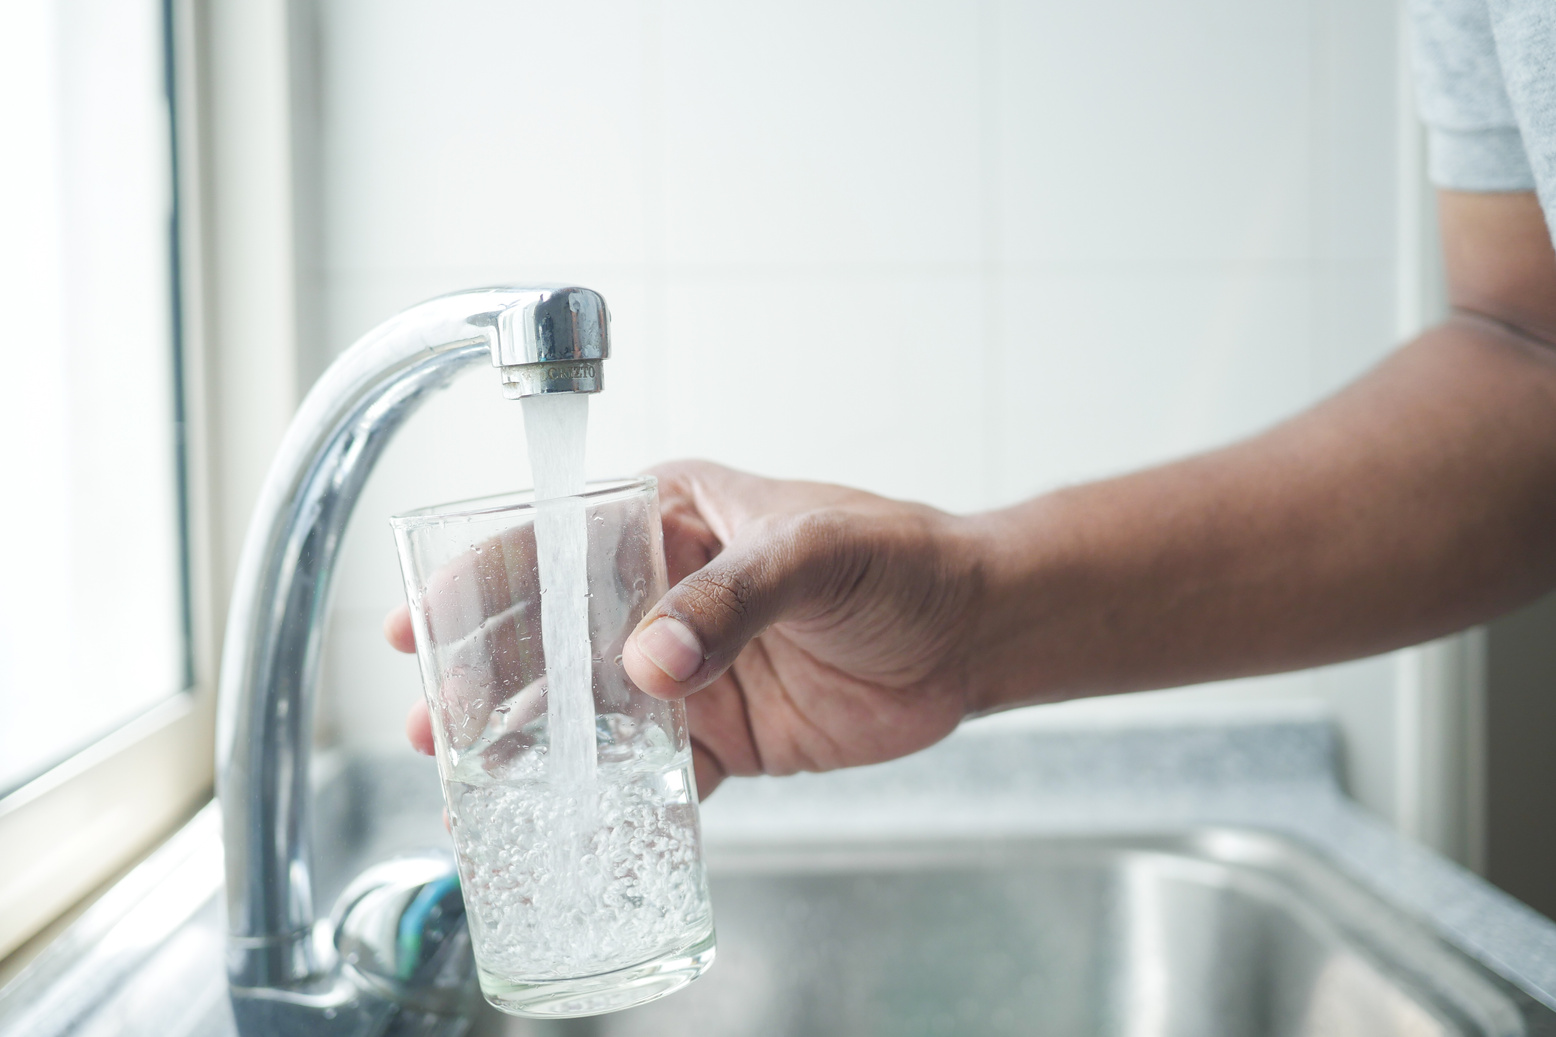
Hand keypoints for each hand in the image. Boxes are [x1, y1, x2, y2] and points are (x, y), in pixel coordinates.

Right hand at [386, 460, 986, 794]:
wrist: (972, 631)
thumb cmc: (899, 559)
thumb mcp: (814, 553)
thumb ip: (732, 600)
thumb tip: (650, 665)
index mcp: (670, 520)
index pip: (556, 544)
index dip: (479, 583)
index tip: (420, 626)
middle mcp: (663, 592)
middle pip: (552, 635)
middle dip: (486, 677)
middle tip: (434, 726)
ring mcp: (687, 667)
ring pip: (588, 708)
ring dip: (531, 741)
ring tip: (469, 780)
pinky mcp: (722, 734)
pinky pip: (651, 770)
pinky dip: (611, 797)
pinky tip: (565, 820)